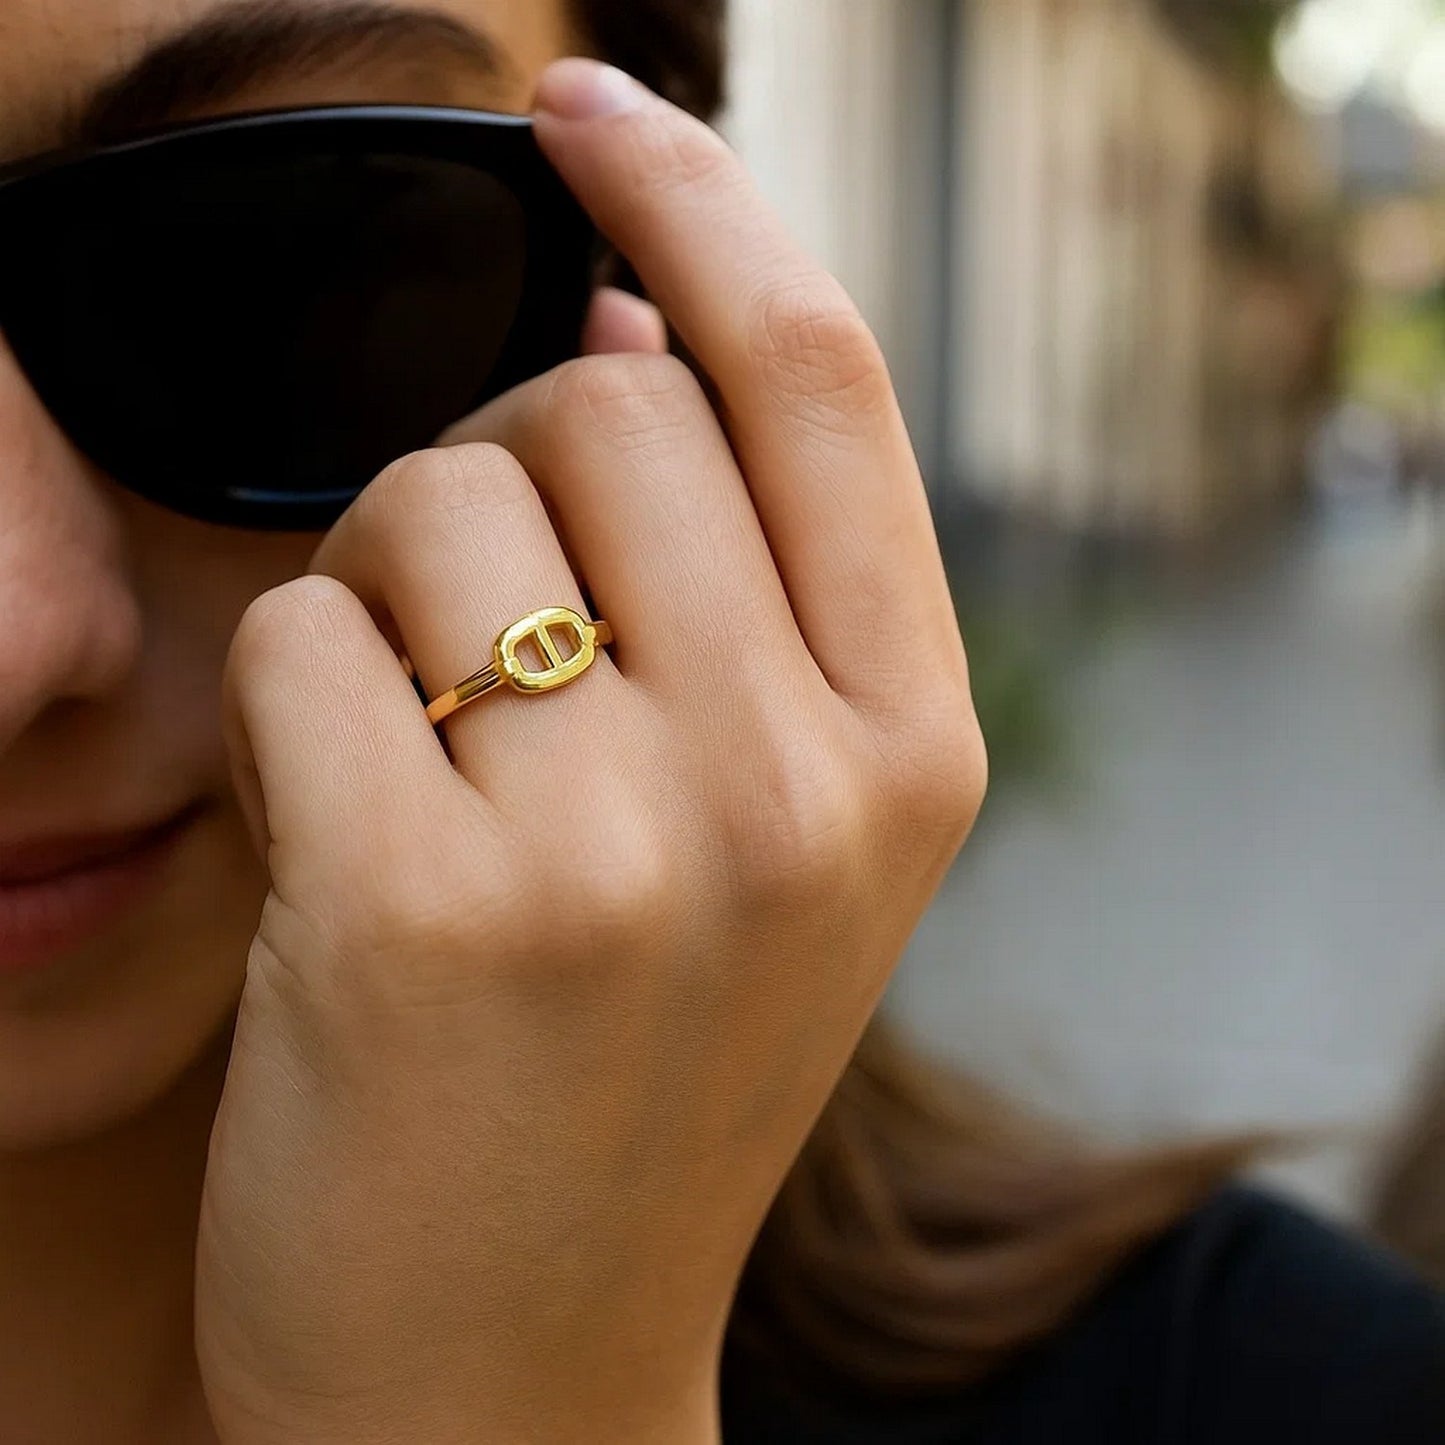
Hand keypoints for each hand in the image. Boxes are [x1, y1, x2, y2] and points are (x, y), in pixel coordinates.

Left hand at [196, 59, 985, 1444]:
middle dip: (509, 467)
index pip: (815, 376)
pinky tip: (348, 840)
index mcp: (909, 752)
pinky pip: (301, 639)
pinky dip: (295, 706)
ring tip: (432, 759)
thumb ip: (740, 574)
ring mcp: (628, 849)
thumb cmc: (634, 1076)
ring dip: (391, 589)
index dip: (700, 199)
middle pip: (602, 406)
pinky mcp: (430, 909)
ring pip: (439, 498)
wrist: (521, 1370)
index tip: (595, 103)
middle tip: (496, 635)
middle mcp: (802, 785)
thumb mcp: (773, 833)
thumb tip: (630, 322)